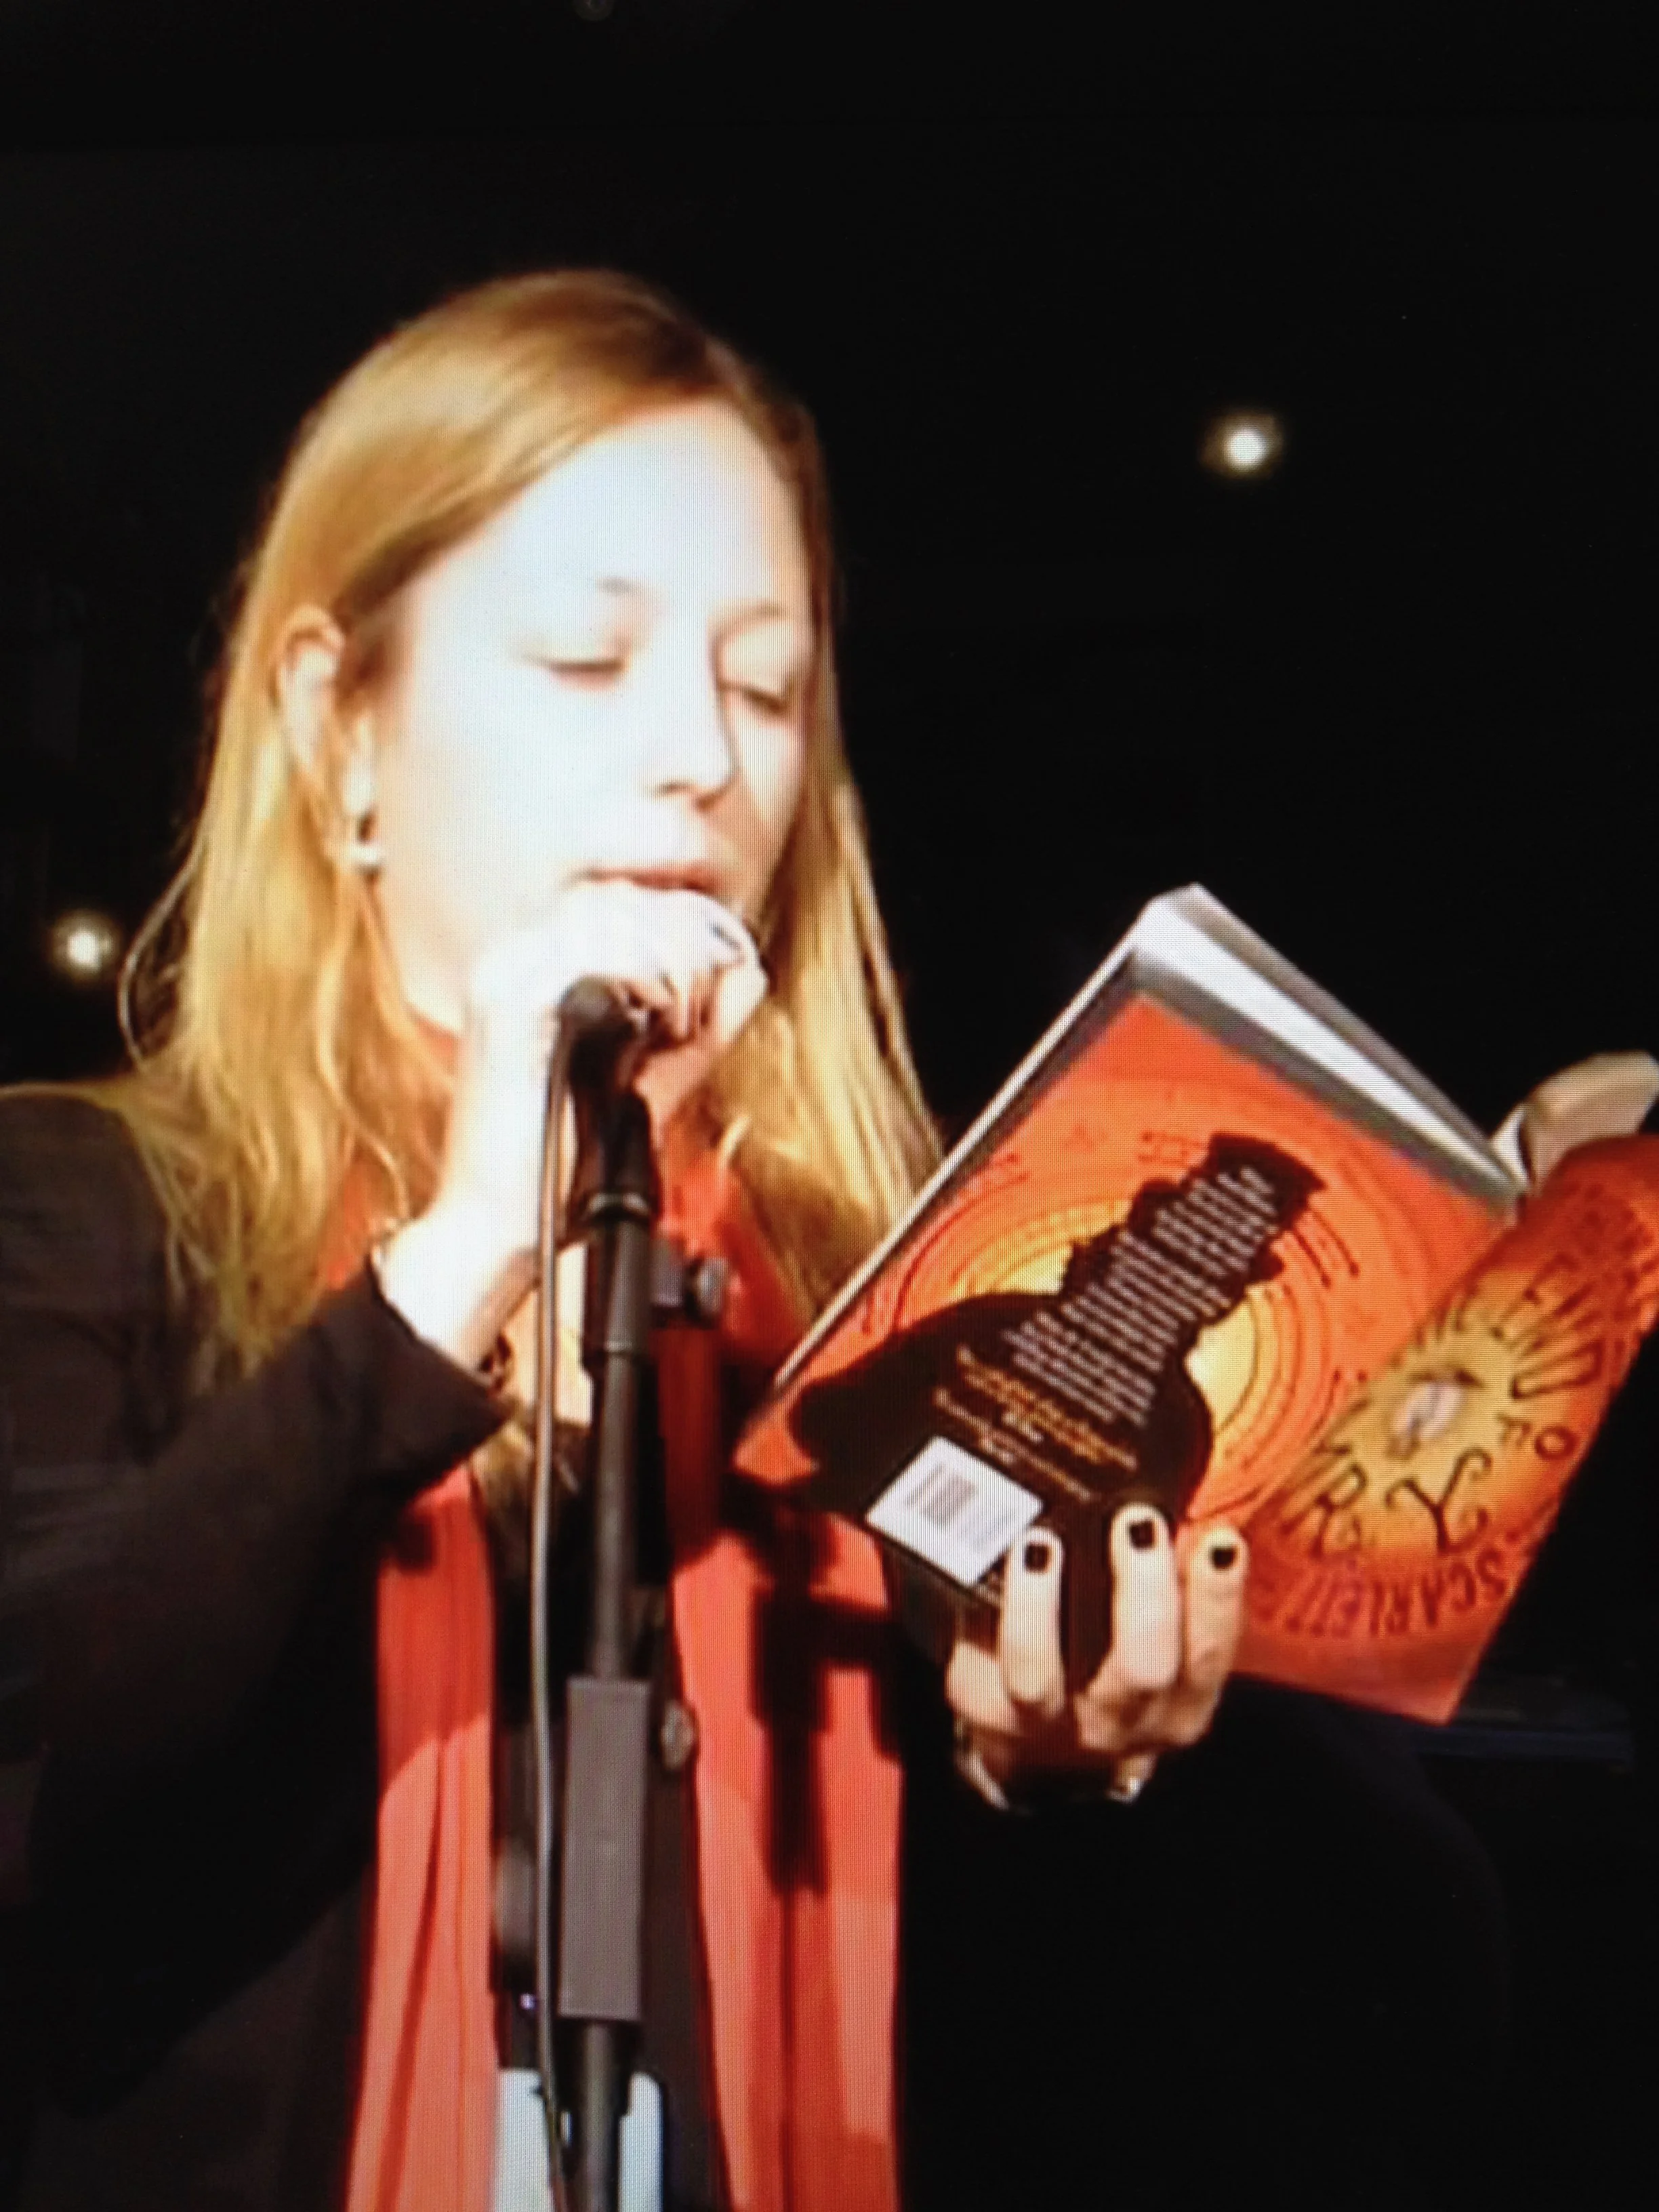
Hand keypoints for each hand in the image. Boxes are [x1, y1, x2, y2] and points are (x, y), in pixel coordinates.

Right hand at [433, 878, 766, 1271]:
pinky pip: (596, 954)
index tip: (724, 971)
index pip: (625, 898)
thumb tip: (746, 964)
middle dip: (687, 945)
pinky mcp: (507, 1003)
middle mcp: (514, 958)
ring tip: (676, 1025)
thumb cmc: (567, 1163)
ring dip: (672, 964)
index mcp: (537, 966)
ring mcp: (506, 974)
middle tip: (698, 1011)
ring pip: (615, 913)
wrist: (504, 1225)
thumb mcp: (656, 1073)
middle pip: (624, 897)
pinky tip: (655, 1026)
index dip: (689, 924)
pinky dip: (647, 981)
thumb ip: (702, 1018)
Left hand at [944, 1507, 1247, 1804]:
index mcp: (1182, 1700)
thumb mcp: (1154, 1628)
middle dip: (1145, 1592)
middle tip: (1138, 1521)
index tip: (1219, 1538)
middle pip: (1143, 1668)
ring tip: (1042, 1542)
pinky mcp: (991, 1710)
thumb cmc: (1107, 1650)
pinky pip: (989, 1667)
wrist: (1035, 1727)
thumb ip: (1168, 1576)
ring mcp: (1052, 1725)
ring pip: (1041, 1677)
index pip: (1211, 1653)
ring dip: (1040, 1606)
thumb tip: (1180, 1489)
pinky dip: (998, 1611)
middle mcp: (1124, 1722)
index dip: (1217, 1599)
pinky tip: (1006, 1557)